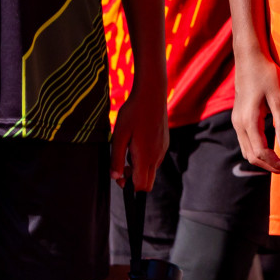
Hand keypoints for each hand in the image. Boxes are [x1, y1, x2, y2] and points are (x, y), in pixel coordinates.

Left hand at [112, 74, 167, 190]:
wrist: (151, 94)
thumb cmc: (133, 113)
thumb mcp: (119, 135)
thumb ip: (116, 158)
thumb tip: (115, 176)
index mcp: (145, 156)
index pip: (141, 186)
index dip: (129, 186)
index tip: (120, 174)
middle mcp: (157, 156)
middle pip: (148, 183)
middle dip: (135, 180)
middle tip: (123, 164)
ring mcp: (163, 149)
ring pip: (152, 170)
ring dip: (140, 167)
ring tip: (130, 147)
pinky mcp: (165, 142)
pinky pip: (156, 159)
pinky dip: (146, 158)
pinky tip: (138, 141)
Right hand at [231, 49, 279, 173]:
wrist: (249, 57)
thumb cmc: (266, 74)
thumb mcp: (279, 98)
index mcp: (249, 121)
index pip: (262, 153)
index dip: (277, 165)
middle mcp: (239, 125)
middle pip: (252, 157)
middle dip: (270, 167)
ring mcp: (236, 122)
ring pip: (247, 151)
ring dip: (263, 160)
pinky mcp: (238, 118)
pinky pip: (246, 142)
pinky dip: (258, 151)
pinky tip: (272, 148)